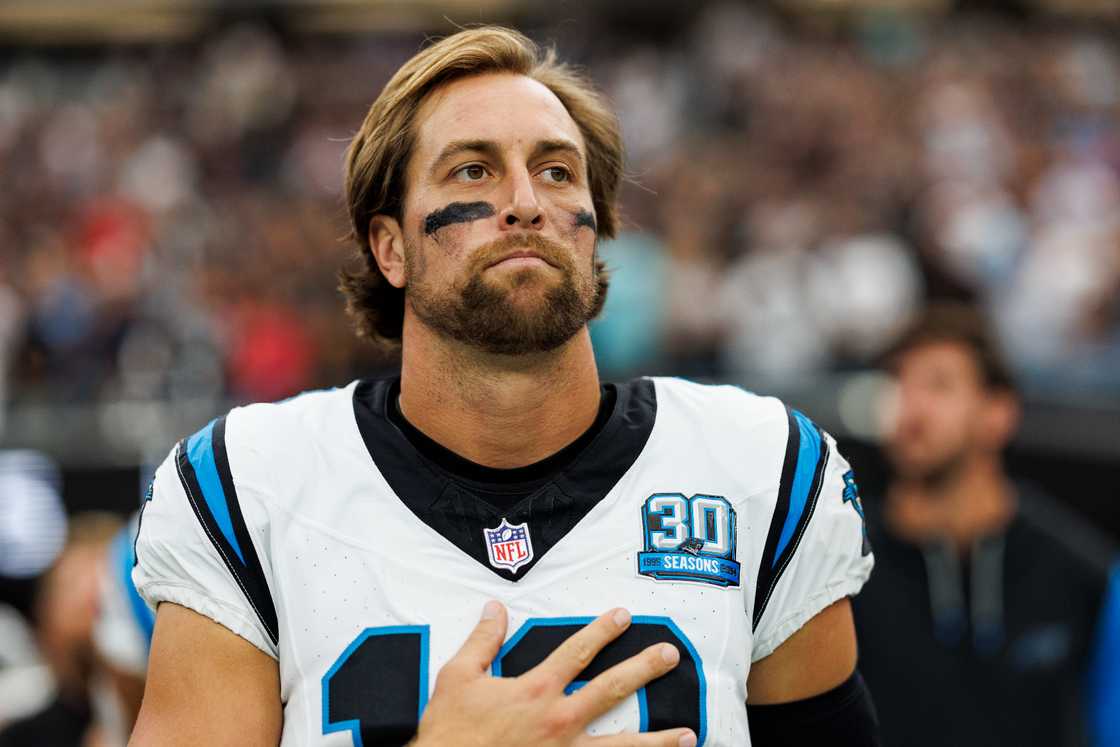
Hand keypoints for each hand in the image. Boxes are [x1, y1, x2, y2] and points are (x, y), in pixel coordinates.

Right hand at [411, 601, 696, 746]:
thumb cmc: (450, 731)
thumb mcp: (457, 677)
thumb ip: (482, 640)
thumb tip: (495, 608)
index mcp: (535, 690)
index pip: (577, 651)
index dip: (602, 630)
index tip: (623, 616)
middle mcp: (559, 721)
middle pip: (612, 689)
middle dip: (644, 669)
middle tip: (670, 655)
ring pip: (622, 746)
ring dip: (657, 740)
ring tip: (689, 735)